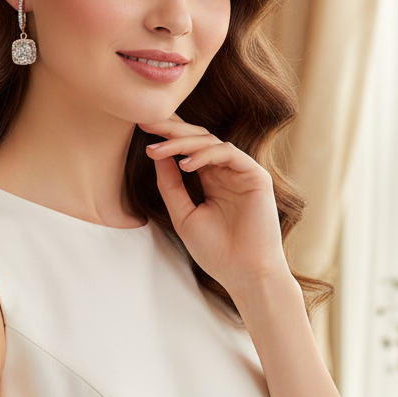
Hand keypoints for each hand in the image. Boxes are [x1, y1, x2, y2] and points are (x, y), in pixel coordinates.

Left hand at [140, 115, 291, 303]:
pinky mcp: (256, 176)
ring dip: (181, 142)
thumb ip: (170, 185)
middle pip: (198, 139)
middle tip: (146, 121)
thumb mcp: (183, 214)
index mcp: (212, 180)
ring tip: (157, 149)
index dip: (167, 136)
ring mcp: (242, 172)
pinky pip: (227, 153)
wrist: (245, 275)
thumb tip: (156, 154)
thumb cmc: (216, 251)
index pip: (188, 149)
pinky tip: (184, 165)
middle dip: (171, 129)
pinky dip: (204, 154)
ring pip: (210, 141)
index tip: (141, 127)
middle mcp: (227, 172)